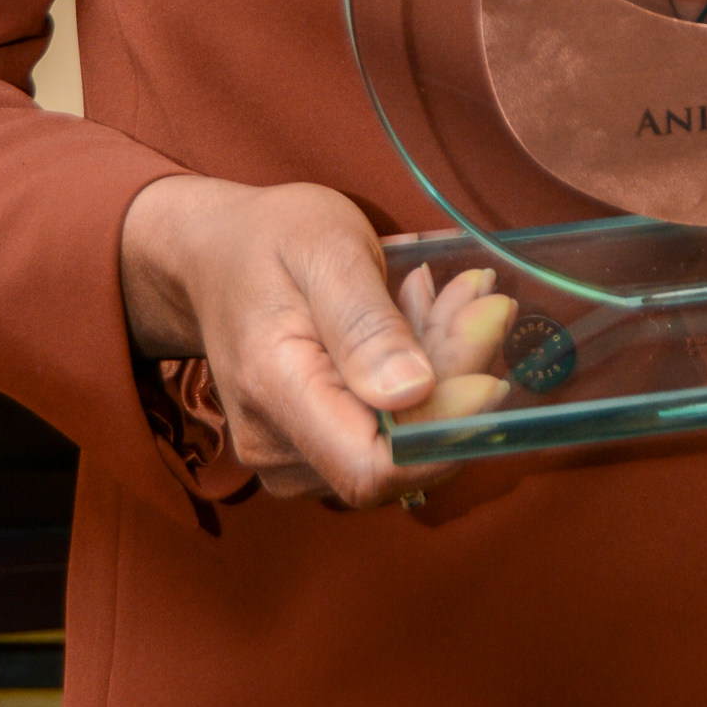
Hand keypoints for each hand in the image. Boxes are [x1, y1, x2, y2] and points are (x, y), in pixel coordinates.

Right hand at [120, 175, 512, 506]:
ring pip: (399, 444)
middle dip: (455, 382)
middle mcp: (275, 447)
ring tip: (445, 297)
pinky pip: (384, 435)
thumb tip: (414, 393)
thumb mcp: (324, 248)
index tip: (492, 373)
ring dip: (441, 374)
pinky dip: (418, 383)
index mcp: (275, 391)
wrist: (214, 256)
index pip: (372, 467)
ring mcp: (290, 459)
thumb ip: (365, 323)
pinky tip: (418, 324)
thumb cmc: (270, 240)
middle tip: (481, 299)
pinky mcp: (309, 454)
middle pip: (397, 454)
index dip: (443, 434)